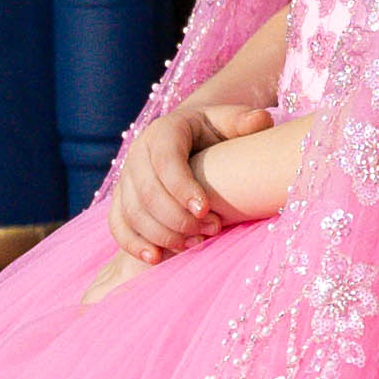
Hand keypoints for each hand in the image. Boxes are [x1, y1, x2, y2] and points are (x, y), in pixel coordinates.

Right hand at [106, 94, 265, 268]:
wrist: (191, 141)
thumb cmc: (214, 133)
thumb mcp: (229, 122)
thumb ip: (244, 121)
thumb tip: (261, 119)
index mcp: (164, 131)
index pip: (166, 161)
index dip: (182, 188)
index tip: (206, 209)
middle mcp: (138, 153)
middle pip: (147, 192)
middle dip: (178, 218)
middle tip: (212, 229)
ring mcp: (126, 178)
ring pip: (132, 212)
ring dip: (162, 234)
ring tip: (195, 243)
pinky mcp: (121, 200)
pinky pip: (118, 225)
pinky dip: (133, 244)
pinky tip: (156, 258)